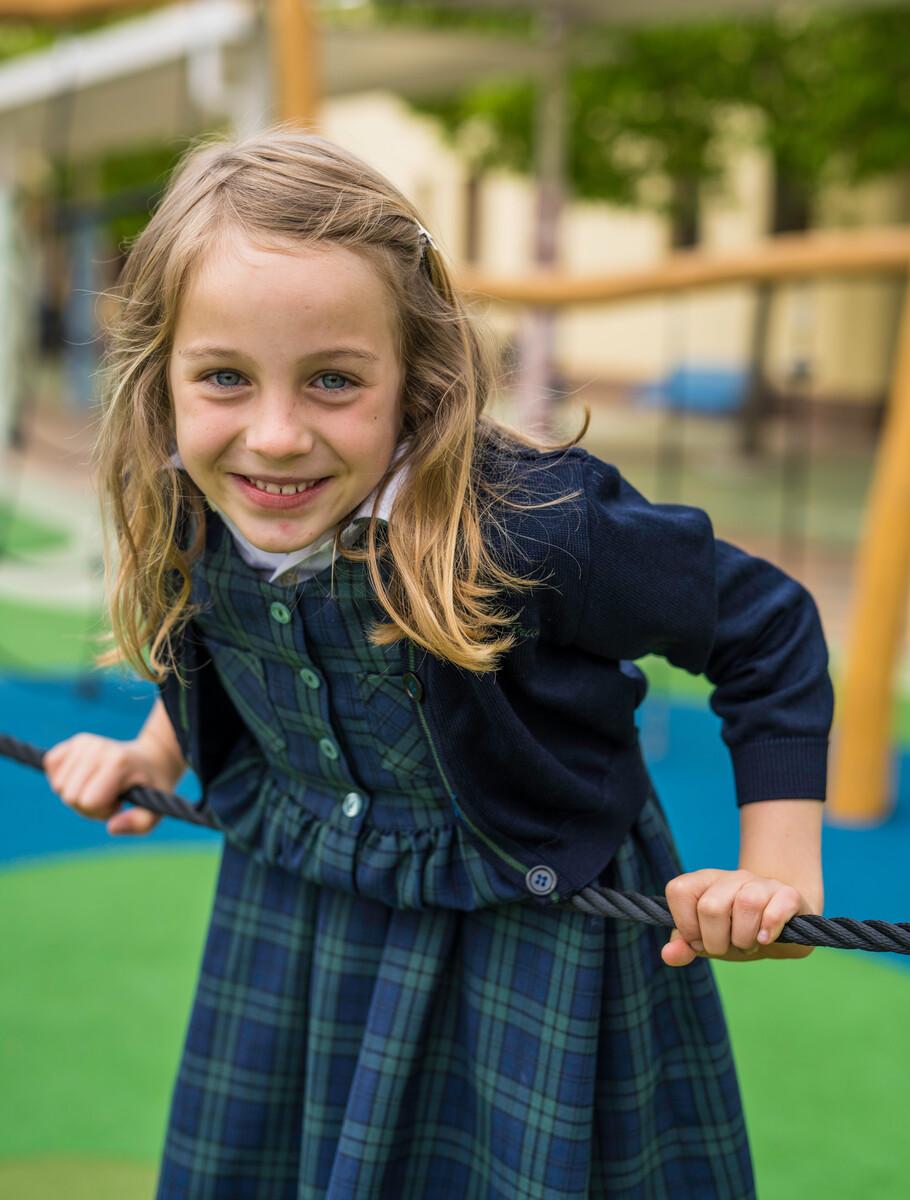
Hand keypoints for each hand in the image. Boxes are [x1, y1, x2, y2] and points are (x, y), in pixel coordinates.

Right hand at [44, 732, 176, 835]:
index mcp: (117, 763)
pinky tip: (83, 777)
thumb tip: (111, 827)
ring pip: (58, 784)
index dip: (101, 812)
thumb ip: (138, 824)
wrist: (152, 759)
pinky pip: (51, 763)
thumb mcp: (155, 811)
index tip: (119, 804)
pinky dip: (62, 776)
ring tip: (99, 786)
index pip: (88, 801)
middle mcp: (98, 748)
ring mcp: (85, 742)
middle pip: (69, 796)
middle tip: (108, 797)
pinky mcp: (76, 740)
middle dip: (87, 806)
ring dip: (76, 793)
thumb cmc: (152, 789)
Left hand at [661, 868, 821, 966]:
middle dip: (716, 941)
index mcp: (704, 882)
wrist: (781, 924)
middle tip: (728, 945)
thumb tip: (668, 955)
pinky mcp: (788, 895)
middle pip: (711, 907)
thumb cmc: (736, 930)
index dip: (686, 925)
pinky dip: (769, 929)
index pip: (679, 890)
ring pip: (746, 904)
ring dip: (744, 938)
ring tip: (749, 943)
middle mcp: (731, 877)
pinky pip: (776, 909)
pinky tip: (766, 939)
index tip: (700, 940)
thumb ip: (684, 945)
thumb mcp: (707, 939)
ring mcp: (761, 883)